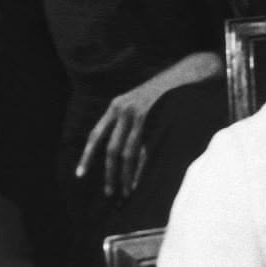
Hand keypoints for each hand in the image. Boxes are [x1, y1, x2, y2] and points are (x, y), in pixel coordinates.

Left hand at [77, 52, 221, 197]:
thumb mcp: (141, 104)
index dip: (87, 156)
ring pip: (127, 152)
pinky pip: (144, 148)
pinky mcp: (154, 119)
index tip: (80, 174)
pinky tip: (137, 179)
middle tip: (109, 192)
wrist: (184, 74)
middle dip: (109, 172)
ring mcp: (138, 114)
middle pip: (111, 149)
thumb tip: (126, 148)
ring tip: (125, 191)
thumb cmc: (164, 91)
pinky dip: (139, 166)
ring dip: (125, 174)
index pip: (96, 135)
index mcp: (115, 106)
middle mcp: (122, 109)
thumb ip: (130, 122)